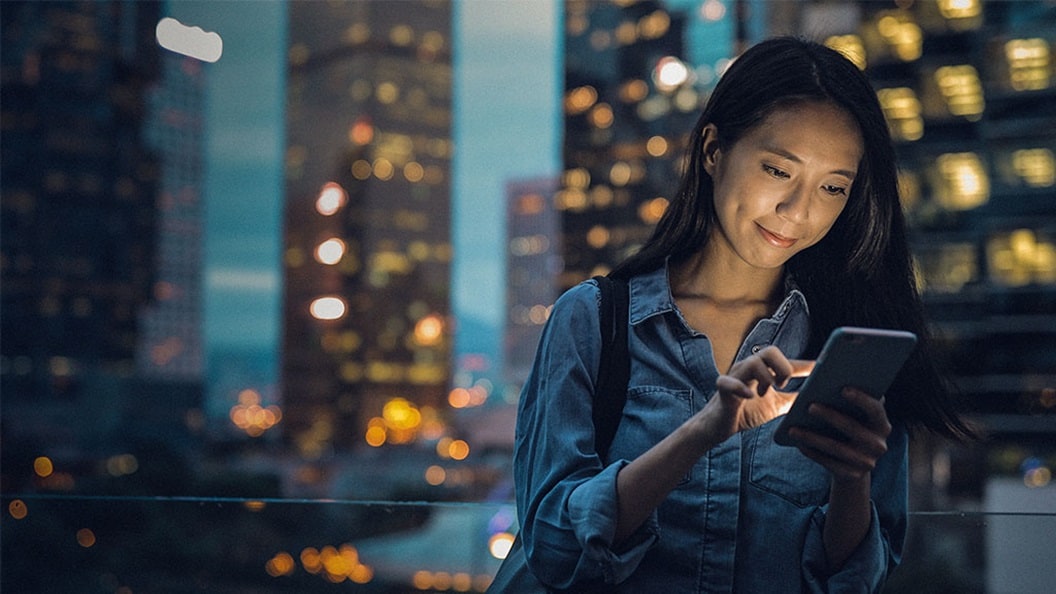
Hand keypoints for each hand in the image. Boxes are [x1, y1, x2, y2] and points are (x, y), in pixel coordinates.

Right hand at [696, 346, 813, 444]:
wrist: (719, 427)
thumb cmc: (746, 412)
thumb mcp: (775, 406)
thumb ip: (793, 400)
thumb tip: (815, 399)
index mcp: (762, 371)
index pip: (786, 362)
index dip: (804, 364)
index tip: (820, 368)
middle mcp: (749, 369)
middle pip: (769, 351)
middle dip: (782, 367)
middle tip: (783, 384)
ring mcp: (735, 378)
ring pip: (752, 363)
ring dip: (765, 377)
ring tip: (765, 392)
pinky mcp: (723, 391)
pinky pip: (727, 382)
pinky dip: (739, 387)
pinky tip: (750, 396)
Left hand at [788, 387, 892, 482]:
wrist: (854, 465)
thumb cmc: (849, 428)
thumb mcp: (854, 417)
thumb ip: (847, 402)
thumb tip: (822, 386)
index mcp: (882, 425)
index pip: (876, 409)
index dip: (861, 399)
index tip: (843, 388)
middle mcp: (878, 445)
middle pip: (853, 428)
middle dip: (830, 416)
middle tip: (810, 406)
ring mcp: (866, 462)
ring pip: (836, 448)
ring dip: (813, 437)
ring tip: (793, 429)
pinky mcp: (852, 474)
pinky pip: (828, 462)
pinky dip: (812, 452)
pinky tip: (798, 443)